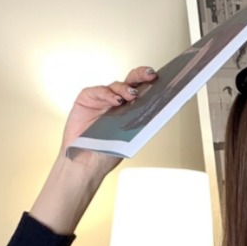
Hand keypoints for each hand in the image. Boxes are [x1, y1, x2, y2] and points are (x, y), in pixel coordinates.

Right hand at [30, 65, 158, 235]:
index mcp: (130, 113)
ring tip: (129, 97)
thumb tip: (157, 109)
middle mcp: (116, 105)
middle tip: (151, 76)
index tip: (165, 79)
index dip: (151, 84)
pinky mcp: (83, 102)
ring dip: (122, 88)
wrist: (81, 169)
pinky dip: (105, 93)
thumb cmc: (104, 158)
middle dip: (141, 76)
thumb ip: (138, 124)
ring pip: (114, 86)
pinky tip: (114, 100)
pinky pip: (95, 91)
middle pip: (131, 83)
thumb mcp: (128, 141)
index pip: (143, 93)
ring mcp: (99, 103)